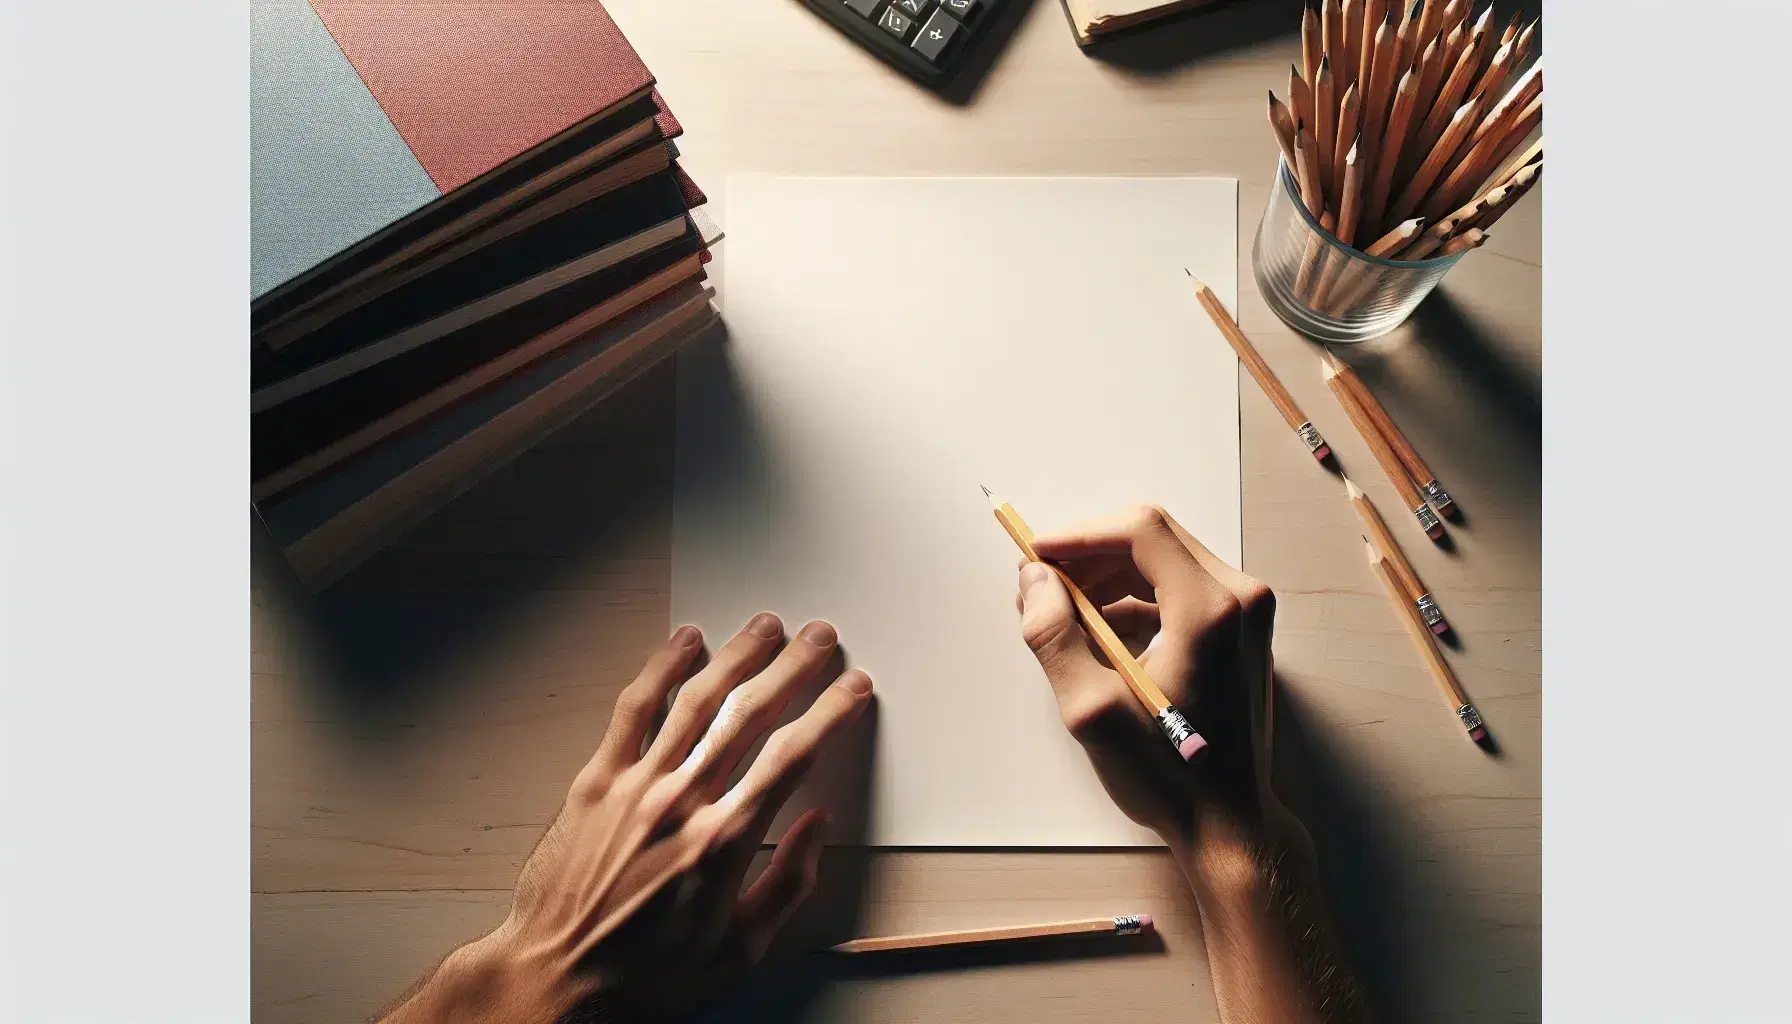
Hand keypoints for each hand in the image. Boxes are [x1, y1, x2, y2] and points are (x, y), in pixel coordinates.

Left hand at [378, 613, 872, 1023]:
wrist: (555, 980)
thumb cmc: (644, 976)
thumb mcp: (738, 951)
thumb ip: (788, 886)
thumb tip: (818, 828)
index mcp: (725, 843)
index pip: (793, 757)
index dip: (829, 713)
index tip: (852, 690)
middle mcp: (682, 803)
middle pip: (750, 714)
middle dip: (792, 668)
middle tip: (819, 638)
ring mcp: (635, 786)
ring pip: (695, 700)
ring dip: (735, 656)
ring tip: (764, 626)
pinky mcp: (594, 782)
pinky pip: (632, 710)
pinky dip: (660, 669)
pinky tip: (684, 643)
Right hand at [1016, 504, 1276, 849]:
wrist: (1231, 823)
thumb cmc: (1169, 776)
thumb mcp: (1091, 710)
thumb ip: (1054, 635)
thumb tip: (1033, 578)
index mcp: (1209, 610)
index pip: (1139, 530)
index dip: (1080, 534)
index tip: (1038, 555)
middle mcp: (1239, 599)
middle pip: (1153, 538)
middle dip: (1091, 555)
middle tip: (1044, 585)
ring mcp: (1248, 613)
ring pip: (1165, 560)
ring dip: (1111, 577)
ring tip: (1065, 614)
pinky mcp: (1243, 630)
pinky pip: (1181, 588)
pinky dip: (1137, 598)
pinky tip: (1103, 634)